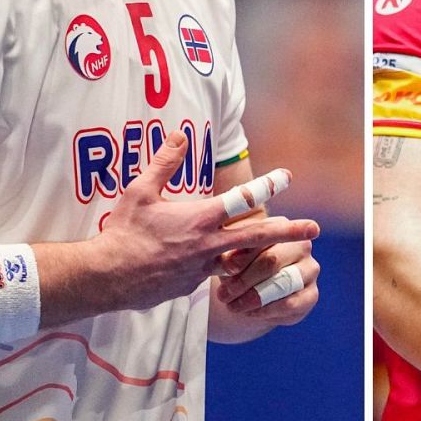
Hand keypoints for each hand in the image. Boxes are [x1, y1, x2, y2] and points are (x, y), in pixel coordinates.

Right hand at [95, 132, 319, 310]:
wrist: (106, 278)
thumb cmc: (123, 232)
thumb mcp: (140, 192)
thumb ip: (164, 162)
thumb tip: (180, 134)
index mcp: (199, 219)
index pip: (242, 200)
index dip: (267, 186)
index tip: (288, 177)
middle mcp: (208, 245)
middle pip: (257, 237)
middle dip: (289, 231)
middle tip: (314, 229)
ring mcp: (202, 269)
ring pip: (240, 261)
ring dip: (261, 256)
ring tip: (282, 252)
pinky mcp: (192, 286)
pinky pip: (215, 276)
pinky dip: (225, 271)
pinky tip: (226, 269)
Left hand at [214, 220, 319, 324]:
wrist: (249, 294)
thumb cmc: (237, 268)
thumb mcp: (229, 259)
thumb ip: (228, 257)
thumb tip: (229, 264)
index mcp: (281, 226)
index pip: (264, 237)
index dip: (242, 254)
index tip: (226, 269)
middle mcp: (301, 245)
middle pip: (272, 260)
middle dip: (244, 280)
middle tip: (223, 295)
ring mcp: (310, 269)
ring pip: (283, 283)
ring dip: (254, 297)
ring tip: (233, 306)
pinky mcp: (312, 294)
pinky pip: (291, 303)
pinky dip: (266, 310)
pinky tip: (249, 312)